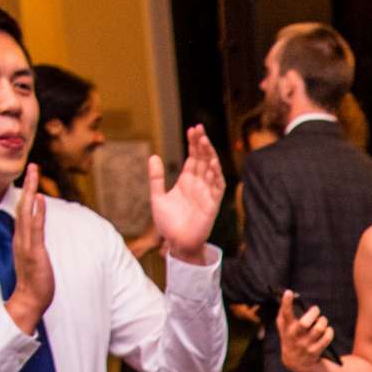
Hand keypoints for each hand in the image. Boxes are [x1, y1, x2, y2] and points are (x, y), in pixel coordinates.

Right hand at [8, 166, 56, 334]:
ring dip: (30, 191)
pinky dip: (36, 212)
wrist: (29, 300)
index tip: (31, 176)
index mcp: (22, 238)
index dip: (27, 192)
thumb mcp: (35, 257)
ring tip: (34, 173)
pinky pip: (34, 229)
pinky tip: (38, 198)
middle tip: (32, 165)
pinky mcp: (33, 253)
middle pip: (23, 206)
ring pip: (26, 212)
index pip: (23, 211)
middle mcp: (21, 238)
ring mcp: (26, 244)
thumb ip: (36, 243)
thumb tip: (40, 231)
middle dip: (28, 185)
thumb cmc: (35, 281)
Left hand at [148, 125, 224, 265]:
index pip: (193, 157)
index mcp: (187, 181)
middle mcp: (199, 185)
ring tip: (205, 141)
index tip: (192, 129)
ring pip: (212, 170)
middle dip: (202, 144)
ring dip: (210, 155)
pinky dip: (217, 175)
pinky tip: (212, 163)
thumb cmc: (168, 224)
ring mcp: (207, 193)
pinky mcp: (212, 204)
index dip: (194, 144)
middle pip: (203, 159)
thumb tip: (153, 156)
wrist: (176, 243)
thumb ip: (156, 178)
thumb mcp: (158, 197)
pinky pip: (218, 187)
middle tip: (199, 128)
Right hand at [276, 289, 334, 371]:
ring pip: (318, 329)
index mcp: (286, 328)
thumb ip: (284, 313)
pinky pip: (326, 338)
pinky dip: (329, 332)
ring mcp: (304, 345)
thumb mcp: (284, 328)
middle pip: (304, 323)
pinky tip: (328, 330)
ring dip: (323, 321)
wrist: (296, 363)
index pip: (284, 314)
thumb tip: (290, 294)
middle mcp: (294, 337)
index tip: (289, 292)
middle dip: (313, 313)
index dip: (286, 303)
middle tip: (316, 310)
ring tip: (322, 320)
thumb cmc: (291, 338)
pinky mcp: (314, 352)